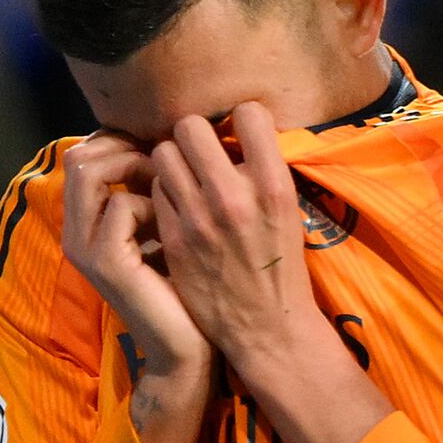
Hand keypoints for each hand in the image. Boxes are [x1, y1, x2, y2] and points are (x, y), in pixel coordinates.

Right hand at [60, 133, 216, 442]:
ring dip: (134, 168)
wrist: (188, 348)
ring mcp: (85, 248)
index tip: (161, 148)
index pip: (84, 153)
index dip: (120, 139)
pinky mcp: (105, 262)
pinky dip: (152, 203)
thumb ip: (151, 189)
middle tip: (166, 162)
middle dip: (124, 146)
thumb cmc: (185, 286)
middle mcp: (76, 232)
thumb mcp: (163, 227)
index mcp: (86, 222)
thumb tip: (164, 140)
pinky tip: (174, 226)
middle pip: (79, 156)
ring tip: (169, 188)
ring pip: (89, 170)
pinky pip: (121, 204)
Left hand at [156, 107, 383, 442]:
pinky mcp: (172, 238)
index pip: (249, 113)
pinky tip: (176, 206)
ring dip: (173, 160)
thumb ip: (261, 171)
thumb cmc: (280, 266)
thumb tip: (235, 131)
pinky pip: (155, 190)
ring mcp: (198, 218)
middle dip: (196, 134)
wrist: (266, 329)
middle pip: (192, 126)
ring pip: (163, 154)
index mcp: (273, 185)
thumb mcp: (288, 211)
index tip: (239, 133)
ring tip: (184, 176)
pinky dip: (163, 192)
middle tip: (201, 152)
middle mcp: (234, 196)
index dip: (241, 118)